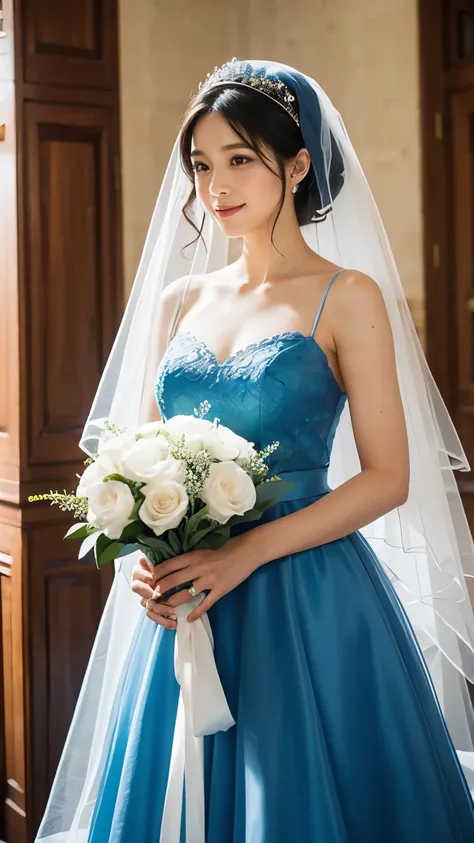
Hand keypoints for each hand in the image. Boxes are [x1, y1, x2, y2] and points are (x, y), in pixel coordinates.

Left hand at [134, 537, 255, 624]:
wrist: (248, 551)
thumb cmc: (226, 547)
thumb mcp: (204, 549)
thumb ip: (190, 558)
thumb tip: (173, 566)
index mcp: (194, 555)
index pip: (170, 565)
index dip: (157, 573)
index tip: (148, 580)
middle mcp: (200, 567)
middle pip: (174, 580)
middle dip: (159, 590)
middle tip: (151, 597)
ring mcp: (210, 580)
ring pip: (186, 594)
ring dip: (174, 603)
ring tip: (165, 609)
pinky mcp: (221, 589)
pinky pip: (206, 603)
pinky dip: (196, 613)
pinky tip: (189, 619)